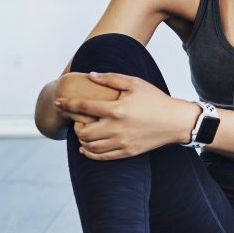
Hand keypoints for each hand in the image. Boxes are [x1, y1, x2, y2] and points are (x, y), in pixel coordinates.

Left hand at [55, 72, 199, 160]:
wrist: (175, 121)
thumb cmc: (155, 99)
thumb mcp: (135, 83)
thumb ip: (111, 78)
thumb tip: (89, 75)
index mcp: (117, 109)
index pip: (84, 106)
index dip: (68, 104)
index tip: (58, 102)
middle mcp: (117, 128)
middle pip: (83, 132)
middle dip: (75, 126)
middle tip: (77, 120)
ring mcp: (122, 142)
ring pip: (90, 147)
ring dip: (81, 140)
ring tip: (83, 133)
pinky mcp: (127, 152)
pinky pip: (102, 157)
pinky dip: (90, 153)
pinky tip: (86, 148)